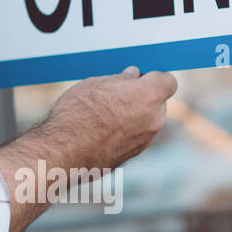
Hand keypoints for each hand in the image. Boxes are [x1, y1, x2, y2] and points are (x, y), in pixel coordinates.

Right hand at [40, 66, 177, 169]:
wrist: (64, 151)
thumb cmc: (77, 114)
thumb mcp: (94, 84)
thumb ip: (120, 79)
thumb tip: (132, 76)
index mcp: (148, 96)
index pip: (167, 80)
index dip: (153, 77)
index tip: (139, 77)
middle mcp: (154, 120)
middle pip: (157, 102)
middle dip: (141, 97)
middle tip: (115, 95)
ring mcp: (146, 140)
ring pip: (146, 121)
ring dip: (132, 116)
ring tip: (102, 115)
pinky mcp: (134, 155)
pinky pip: (135, 137)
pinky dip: (124, 133)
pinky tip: (100, 131)